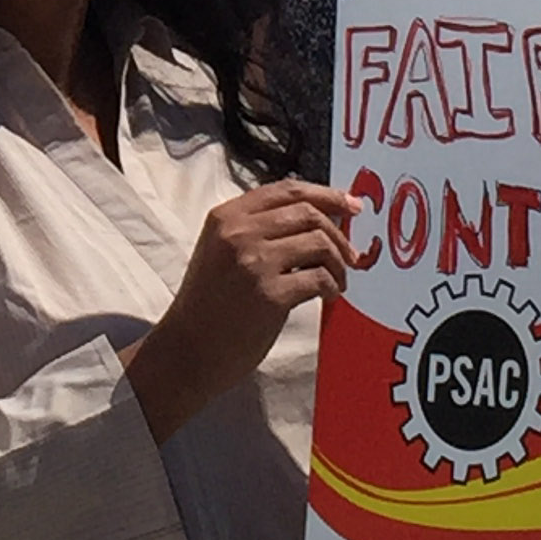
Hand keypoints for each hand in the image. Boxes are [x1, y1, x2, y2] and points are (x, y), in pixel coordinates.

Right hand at [122, 181, 357, 443]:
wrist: (188, 349)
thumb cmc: (208, 304)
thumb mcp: (220, 251)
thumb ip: (255, 230)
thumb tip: (313, 219)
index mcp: (225, 216)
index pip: (286, 190)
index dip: (326, 194)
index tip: (352, 204)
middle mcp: (239, 232)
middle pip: (308, 213)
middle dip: (338, 233)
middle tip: (351, 255)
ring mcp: (254, 262)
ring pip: (319, 242)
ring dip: (339, 263)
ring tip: (338, 281)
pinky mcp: (270, 295)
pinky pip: (319, 278)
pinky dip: (332, 286)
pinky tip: (328, 297)